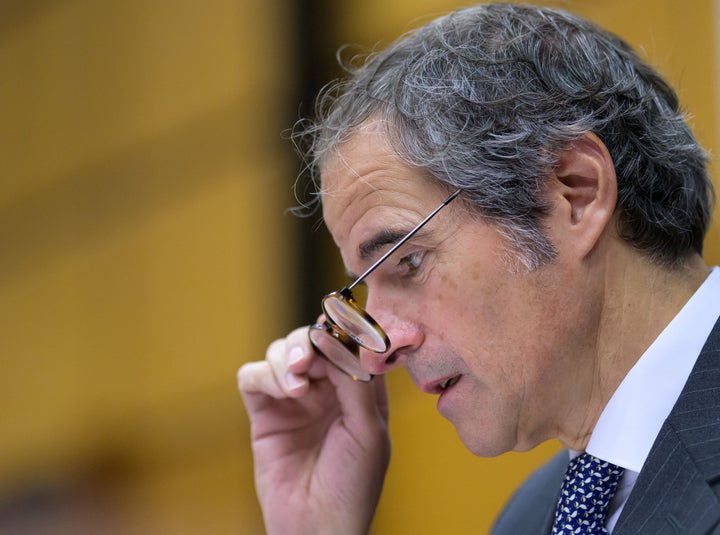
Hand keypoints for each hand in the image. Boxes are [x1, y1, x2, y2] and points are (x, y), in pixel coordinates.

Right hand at [238, 326, 390, 534]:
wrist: (316, 528)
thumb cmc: (353, 485)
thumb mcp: (368, 430)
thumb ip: (356, 381)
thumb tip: (337, 338)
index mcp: (358, 389)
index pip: (349, 341)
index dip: (342, 329)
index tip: (337, 328)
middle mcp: (326, 388)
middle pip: (312, 339)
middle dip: (309, 340)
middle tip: (309, 358)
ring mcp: (294, 399)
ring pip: (282, 351)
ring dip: (287, 356)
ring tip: (297, 385)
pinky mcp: (264, 413)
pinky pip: (254, 376)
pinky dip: (265, 374)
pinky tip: (284, 393)